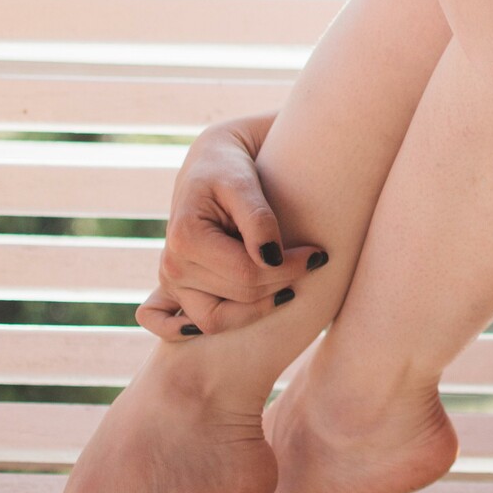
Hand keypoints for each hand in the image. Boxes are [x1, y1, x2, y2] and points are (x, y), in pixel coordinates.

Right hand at [135, 116, 327, 341]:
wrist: (210, 164)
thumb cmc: (227, 168)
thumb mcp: (243, 182)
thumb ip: (257, 219)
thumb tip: (271, 259)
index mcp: (185, 239)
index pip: (247, 273)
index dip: (289, 268)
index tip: (319, 254)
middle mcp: (172, 266)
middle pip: (239, 296)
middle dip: (282, 283)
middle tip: (314, 264)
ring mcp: (173, 282)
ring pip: (220, 320)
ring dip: (259, 309)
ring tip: (290, 288)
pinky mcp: (179, 289)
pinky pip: (197, 324)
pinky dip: (215, 328)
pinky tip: (244, 319)